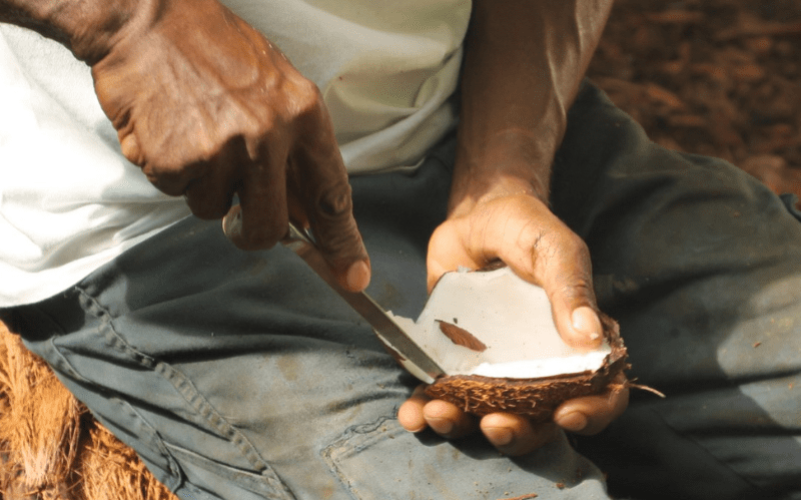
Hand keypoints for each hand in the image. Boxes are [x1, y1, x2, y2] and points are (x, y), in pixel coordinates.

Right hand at [90, 0, 369, 290]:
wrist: (149, 18)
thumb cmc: (216, 51)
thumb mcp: (276, 88)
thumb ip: (295, 151)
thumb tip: (305, 213)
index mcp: (303, 115)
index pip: (332, 195)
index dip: (342, 242)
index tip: (353, 276)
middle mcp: (268, 136)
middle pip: (270, 226)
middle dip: (252, 232)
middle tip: (239, 219)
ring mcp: (221, 150)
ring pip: (215, 210)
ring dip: (205, 186)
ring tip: (195, 136)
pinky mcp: (177, 160)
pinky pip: (178, 193)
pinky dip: (172, 172)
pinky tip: (171, 132)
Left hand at [399, 188, 627, 453]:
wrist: (475, 219)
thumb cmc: (526, 230)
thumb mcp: (554, 249)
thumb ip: (571, 288)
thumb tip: (590, 335)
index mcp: (575, 347)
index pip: (599, 394)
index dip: (592, 414)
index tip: (567, 415)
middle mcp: (536, 368)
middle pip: (537, 422)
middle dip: (517, 433)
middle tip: (496, 424)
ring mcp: (494, 370)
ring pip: (484, 416)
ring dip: (462, 427)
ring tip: (439, 415)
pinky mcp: (454, 363)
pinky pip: (441, 396)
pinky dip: (424, 411)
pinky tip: (411, 414)